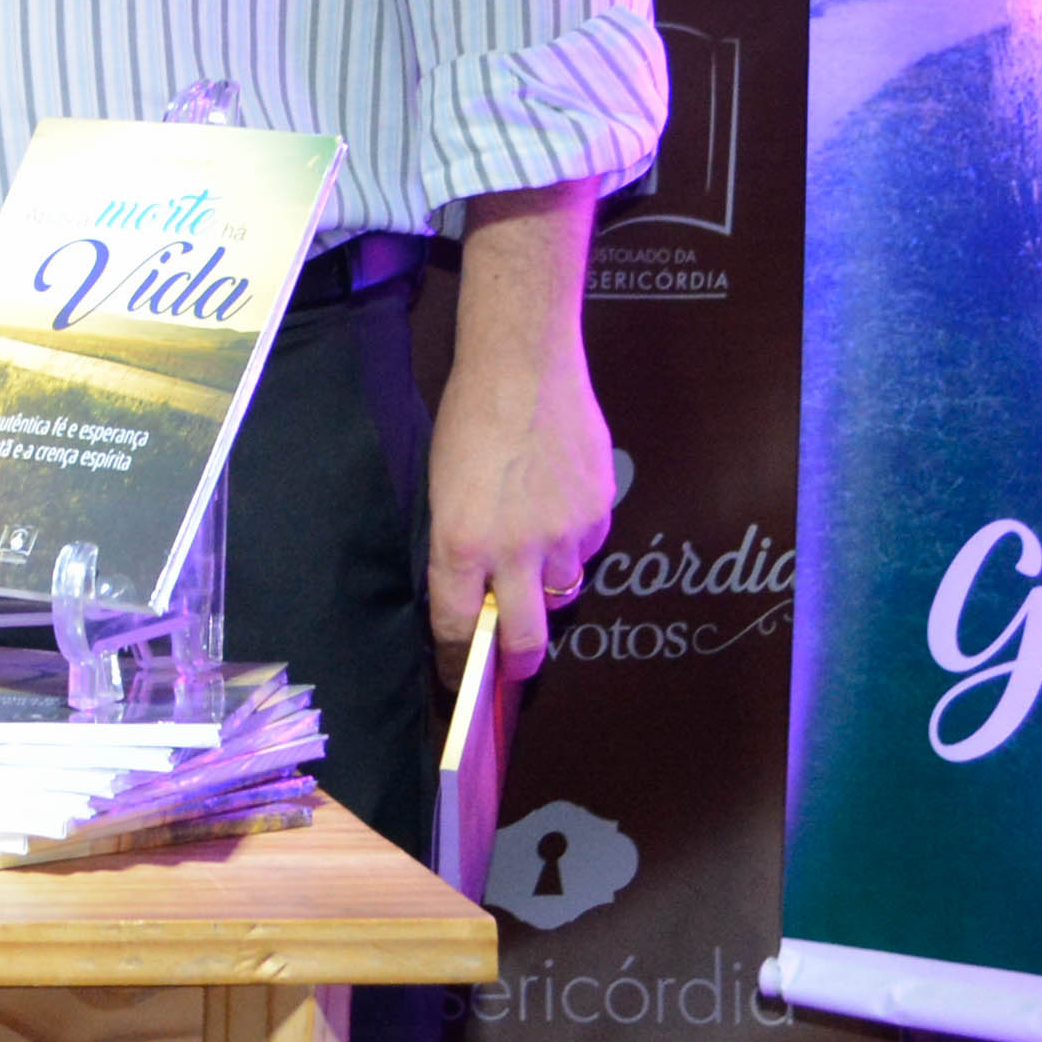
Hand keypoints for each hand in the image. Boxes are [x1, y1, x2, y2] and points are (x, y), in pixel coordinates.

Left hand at [428, 181, 615, 677]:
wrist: (524, 364)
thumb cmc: (470, 419)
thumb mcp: (442, 490)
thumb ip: (461, 547)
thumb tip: (474, 592)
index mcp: (459, 543)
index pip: (455, 628)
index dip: (456, 662)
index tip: (457, 677)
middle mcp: (513, 549)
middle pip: (524, 641)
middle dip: (517, 666)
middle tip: (511, 669)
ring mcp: (563, 533)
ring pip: (562, 593)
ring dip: (546, 587)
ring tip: (534, 551)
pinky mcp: (599, 512)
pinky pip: (588, 549)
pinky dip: (573, 544)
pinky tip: (559, 507)